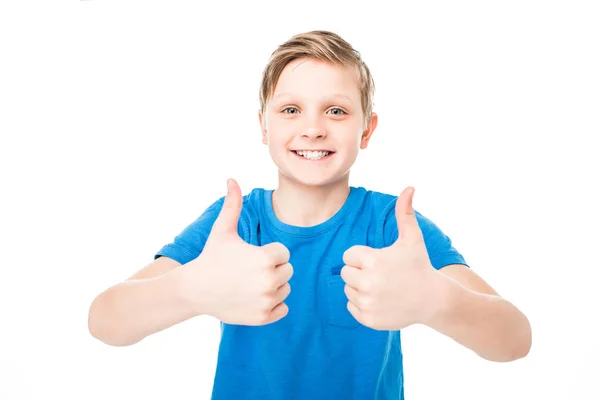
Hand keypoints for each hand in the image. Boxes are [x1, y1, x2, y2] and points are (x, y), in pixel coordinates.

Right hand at [183, 178, 292, 325]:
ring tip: (249, 284)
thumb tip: (231, 179)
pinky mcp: (264, 318)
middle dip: (272, 269)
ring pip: (285, 289)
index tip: (250, 256)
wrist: (195, 290)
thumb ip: (232, 204)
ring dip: (273, 287)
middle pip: (287, 271)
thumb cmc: (211, 257)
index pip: (284, 253)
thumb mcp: (223, 230)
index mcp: (266, 257)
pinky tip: (253, 298)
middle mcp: (269, 280)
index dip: (269, 253)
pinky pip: (283, 308)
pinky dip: (272, 305)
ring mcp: (267, 301)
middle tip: (249, 271)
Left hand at [340, 187, 444, 329]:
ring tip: (383, 287)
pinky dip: (362, 304)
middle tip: (381, 275)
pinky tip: (380, 300)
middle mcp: (366, 282)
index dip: (363, 257)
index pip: (348, 256)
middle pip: (345, 273)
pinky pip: (351, 306)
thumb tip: (409, 187)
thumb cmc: (419, 265)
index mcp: (371, 260)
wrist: (433, 299)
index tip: (380, 261)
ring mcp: (367, 302)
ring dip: (360, 288)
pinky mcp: (367, 318)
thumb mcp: (412, 238)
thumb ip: (404, 212)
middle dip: (360, 272)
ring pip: (348, 290)